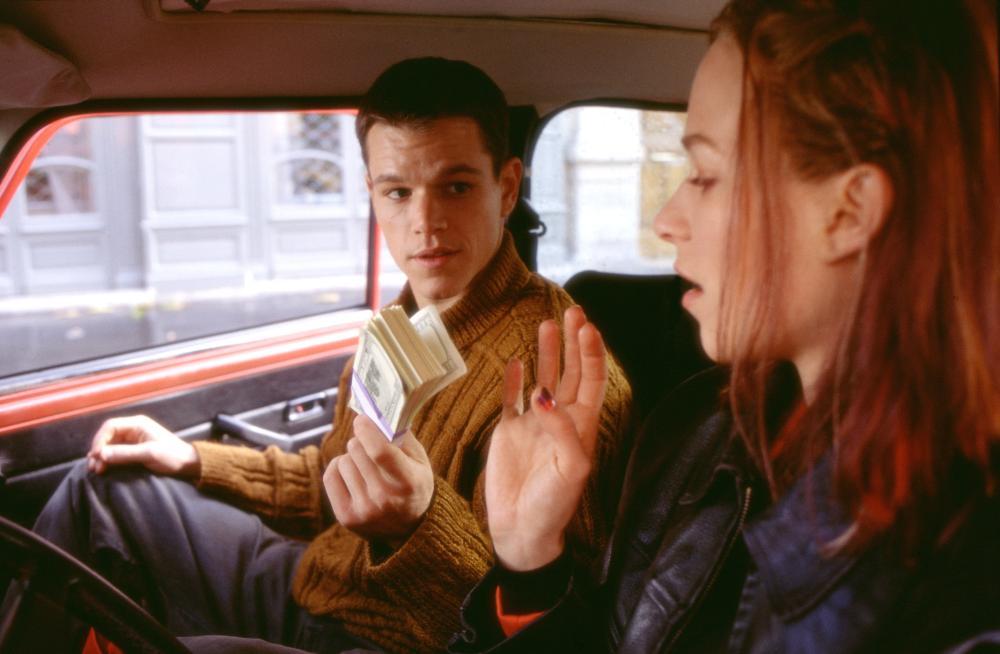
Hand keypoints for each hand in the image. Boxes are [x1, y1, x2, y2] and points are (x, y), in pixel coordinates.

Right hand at [87, 415, 199, 476]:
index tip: (97, 456)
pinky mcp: (134, 451)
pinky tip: (103, 469)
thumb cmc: (173, 456)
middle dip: (98, 450)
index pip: (110, 426)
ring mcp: (133, 440)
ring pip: (110, 446)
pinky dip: (108, 461)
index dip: (100, 440)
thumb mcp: (149, 454)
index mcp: (138, 424)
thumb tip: (100, 454)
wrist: (188, 464)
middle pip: (107, 436)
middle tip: (93, 467)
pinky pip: (116, 453)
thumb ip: (125, 453)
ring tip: (96, 470)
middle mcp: (133, 429)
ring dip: (101, 457)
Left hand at [323, 415, 434, 546]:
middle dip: (362, 441)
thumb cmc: (413, 485)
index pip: (379, 451)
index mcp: (409, 482)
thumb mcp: (419, 460)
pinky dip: (340, 468)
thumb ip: (400, 435)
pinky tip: (353, 474)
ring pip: (343, 460)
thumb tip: (374, 413)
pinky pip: (331, 474)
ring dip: (353, 457)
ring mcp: (364, 511)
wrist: (409, 528)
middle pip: (357, 450)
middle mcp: (385, 500)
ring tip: (366, 467)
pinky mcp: (346, 517)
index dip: (367, 429)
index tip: (362, 419)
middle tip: (372, 447)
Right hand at [486, 305, 607, 570]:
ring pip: (542, 378)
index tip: (587, 327)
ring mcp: (533, 424)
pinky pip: (512, 398)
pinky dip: (514, 379)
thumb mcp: (570, 468)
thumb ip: (561, 429)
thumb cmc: (553, 504)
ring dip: (546, 353)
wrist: (521, 530)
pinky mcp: (508, 432)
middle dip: (573, 343)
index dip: (591, 353)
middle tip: (571, 312)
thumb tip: (543, 395)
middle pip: (569, 371)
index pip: (590, 380)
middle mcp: (559, 419)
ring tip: (546, 324)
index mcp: (581, 426)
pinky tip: (517, 361)